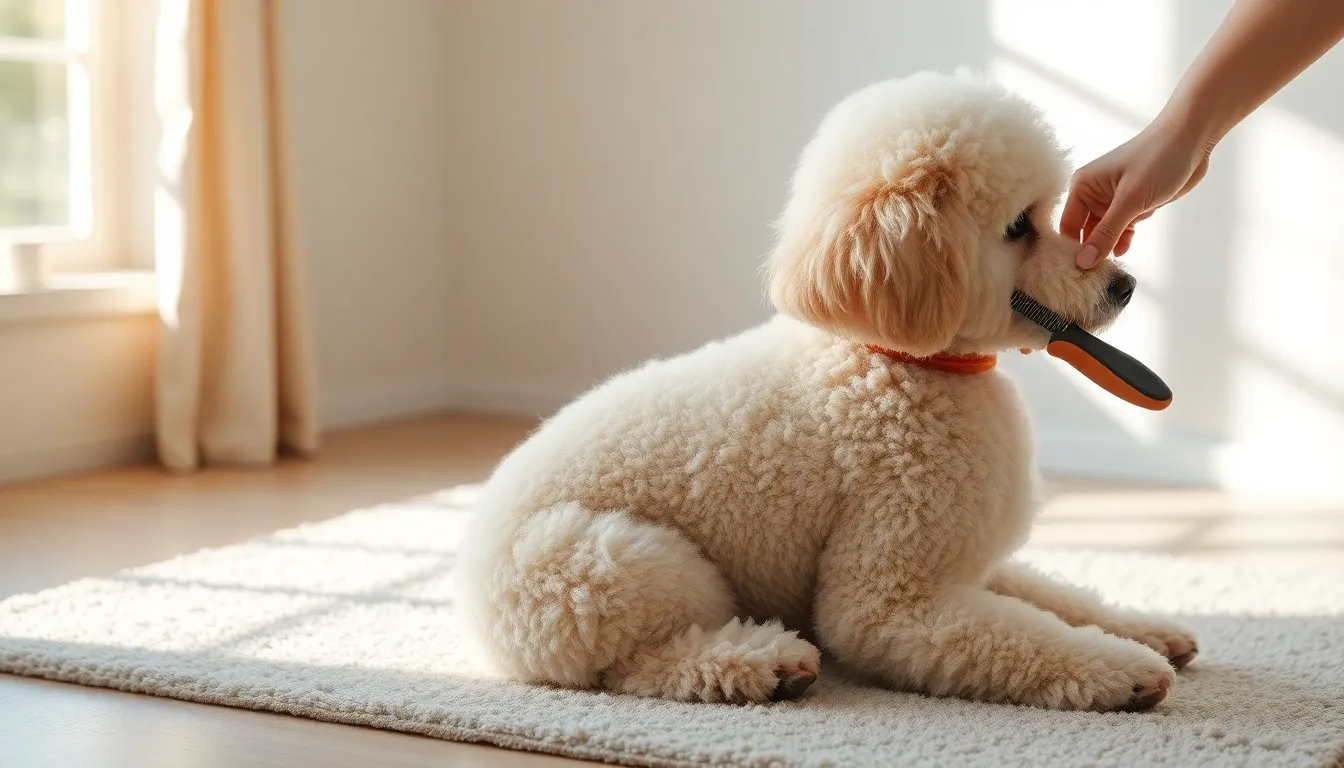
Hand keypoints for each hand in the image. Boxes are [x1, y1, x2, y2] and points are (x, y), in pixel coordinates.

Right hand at [1061, 119, 1212, 267]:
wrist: (1191, 138)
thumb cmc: (1157, 159)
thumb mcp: (1130, 201)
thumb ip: (1106, 233)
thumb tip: (1084, 263)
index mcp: (1082, 186)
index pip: (1067, 226)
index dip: (1071, 250)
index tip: (1076, 274)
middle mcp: (1093, 193)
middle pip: (1084, 232)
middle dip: (1090, 253)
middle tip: (1093, 279)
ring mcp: (1113, 199)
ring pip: (1103, 233)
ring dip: (1107, 249)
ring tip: (1109, 270)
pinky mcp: (1133, 204)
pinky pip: (1121, 229)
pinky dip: (1122, 240)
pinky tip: (1123, 251)